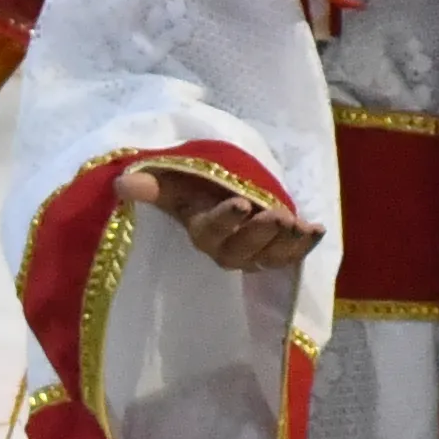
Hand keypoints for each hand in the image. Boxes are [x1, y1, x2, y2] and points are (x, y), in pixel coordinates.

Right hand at [115, 159, 316, 275]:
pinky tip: (317, 230)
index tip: (242, 203)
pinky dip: (305, 246)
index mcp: (202, 230)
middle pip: (242, 250)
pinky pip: (290, 257)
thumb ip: (155, 185)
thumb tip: (121, 182)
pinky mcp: (274, 254)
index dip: (226, 220)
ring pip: (269, 257)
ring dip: (286, 244)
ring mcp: (252, 254)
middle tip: (278, 216)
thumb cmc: (197, 188)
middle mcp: (226, 249)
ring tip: (301, 225)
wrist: (222, 194)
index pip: (211, 230)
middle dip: (261, 235)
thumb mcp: (178, 182)